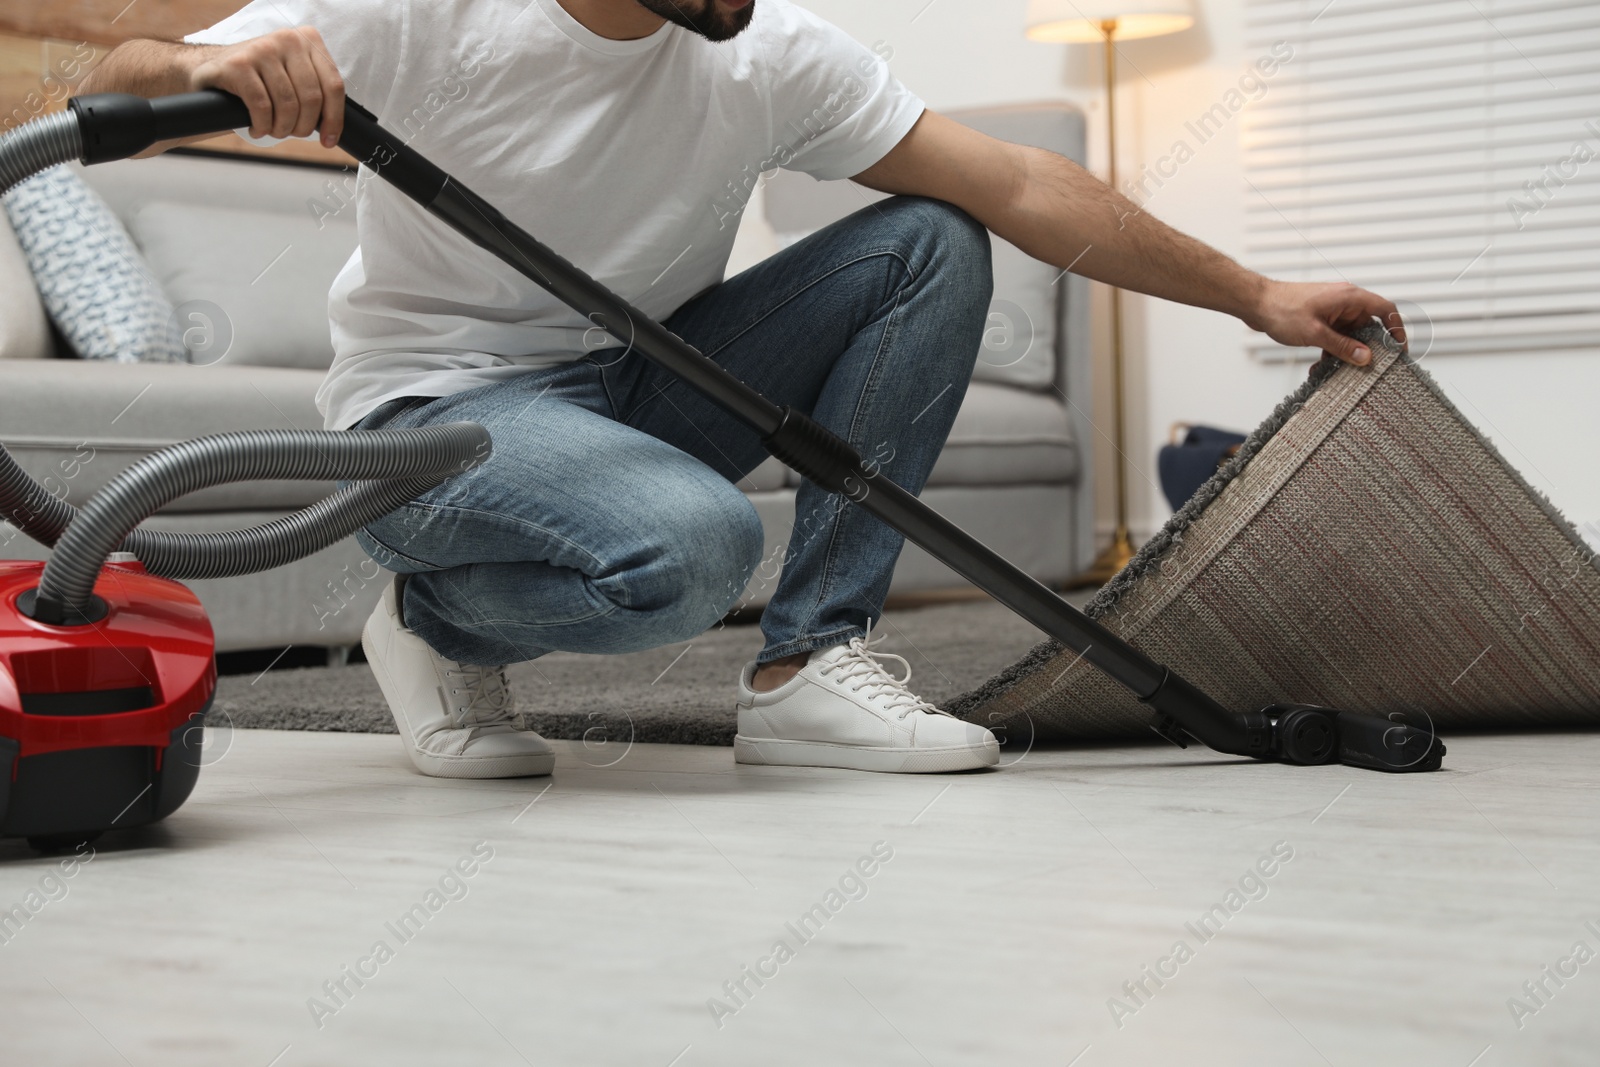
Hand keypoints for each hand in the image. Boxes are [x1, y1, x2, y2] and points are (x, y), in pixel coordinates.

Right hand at [187, 27, 344, 147]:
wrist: (212, 70)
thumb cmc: (259, 79)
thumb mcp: (293, 77)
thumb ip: (316, 91)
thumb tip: (335, 129)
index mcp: (308, 40)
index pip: (333, 85)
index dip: (334, 119)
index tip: (328, 140)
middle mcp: (287, 39)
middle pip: (311, 99)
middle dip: (302, 126)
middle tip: (290, 132)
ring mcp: (262, 49)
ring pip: (288, 105)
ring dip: (281, 128)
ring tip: (271, 129)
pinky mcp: (238, 64)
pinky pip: (262, 106)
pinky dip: (262, 125)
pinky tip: (257, 127)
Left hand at [1248, 280, 1404, 365]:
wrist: (1256, 303)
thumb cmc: (1282, 310)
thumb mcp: (1315, 333)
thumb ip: (1342, 346)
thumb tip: (1366, 358)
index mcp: (1350, 297)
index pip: (1386, 310)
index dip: (1397, 329)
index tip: (1400, 349)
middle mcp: (1345, 302)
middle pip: (1368, 327)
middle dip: (1367, 349)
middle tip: (1369, 369)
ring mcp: (1333, 310)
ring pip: (1350, 335)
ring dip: (1345, 353)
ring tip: (1339, 372)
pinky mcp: (1321, 319)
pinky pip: (1335, 336)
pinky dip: (1331, 350)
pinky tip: (1320, 367)